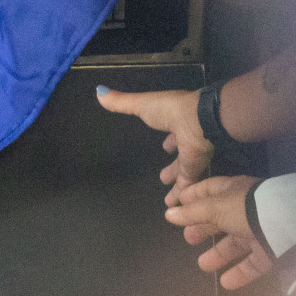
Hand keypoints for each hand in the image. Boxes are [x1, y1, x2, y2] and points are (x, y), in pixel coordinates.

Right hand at [96, 85, 213, 196]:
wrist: (198, 121)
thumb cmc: (169, 110)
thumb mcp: (141, 104)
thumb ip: (121, 101)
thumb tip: (98, 91)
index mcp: (176, 121)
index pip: (172, 132)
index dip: (168, 139)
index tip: (165, 146)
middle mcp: (186, 139)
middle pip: (179, 154)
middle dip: (173, 164)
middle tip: (164, 176)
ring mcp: (192, 155)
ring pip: (183, 172)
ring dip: (176, 181)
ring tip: (167, 195)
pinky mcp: (195, 169)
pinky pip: (186, 185)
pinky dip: (179, 194)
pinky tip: (172, 204)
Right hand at [166, 175, 272, 289]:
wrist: (283, 221)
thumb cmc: (244, 207)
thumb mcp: (213, 207)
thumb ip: (192, 213)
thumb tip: (168, 215)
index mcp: (230, 191)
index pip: (207, 191)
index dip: (191, 198)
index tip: (175, 207)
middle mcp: (243, 210)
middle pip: (219, 219)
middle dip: (202, 229)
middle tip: (188, 239)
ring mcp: (257, 230)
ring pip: (234, 243)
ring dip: (218, 253)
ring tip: (202, 264)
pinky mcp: (268, 251)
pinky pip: (252, 263)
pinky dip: (239, 272)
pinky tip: (225, 282)